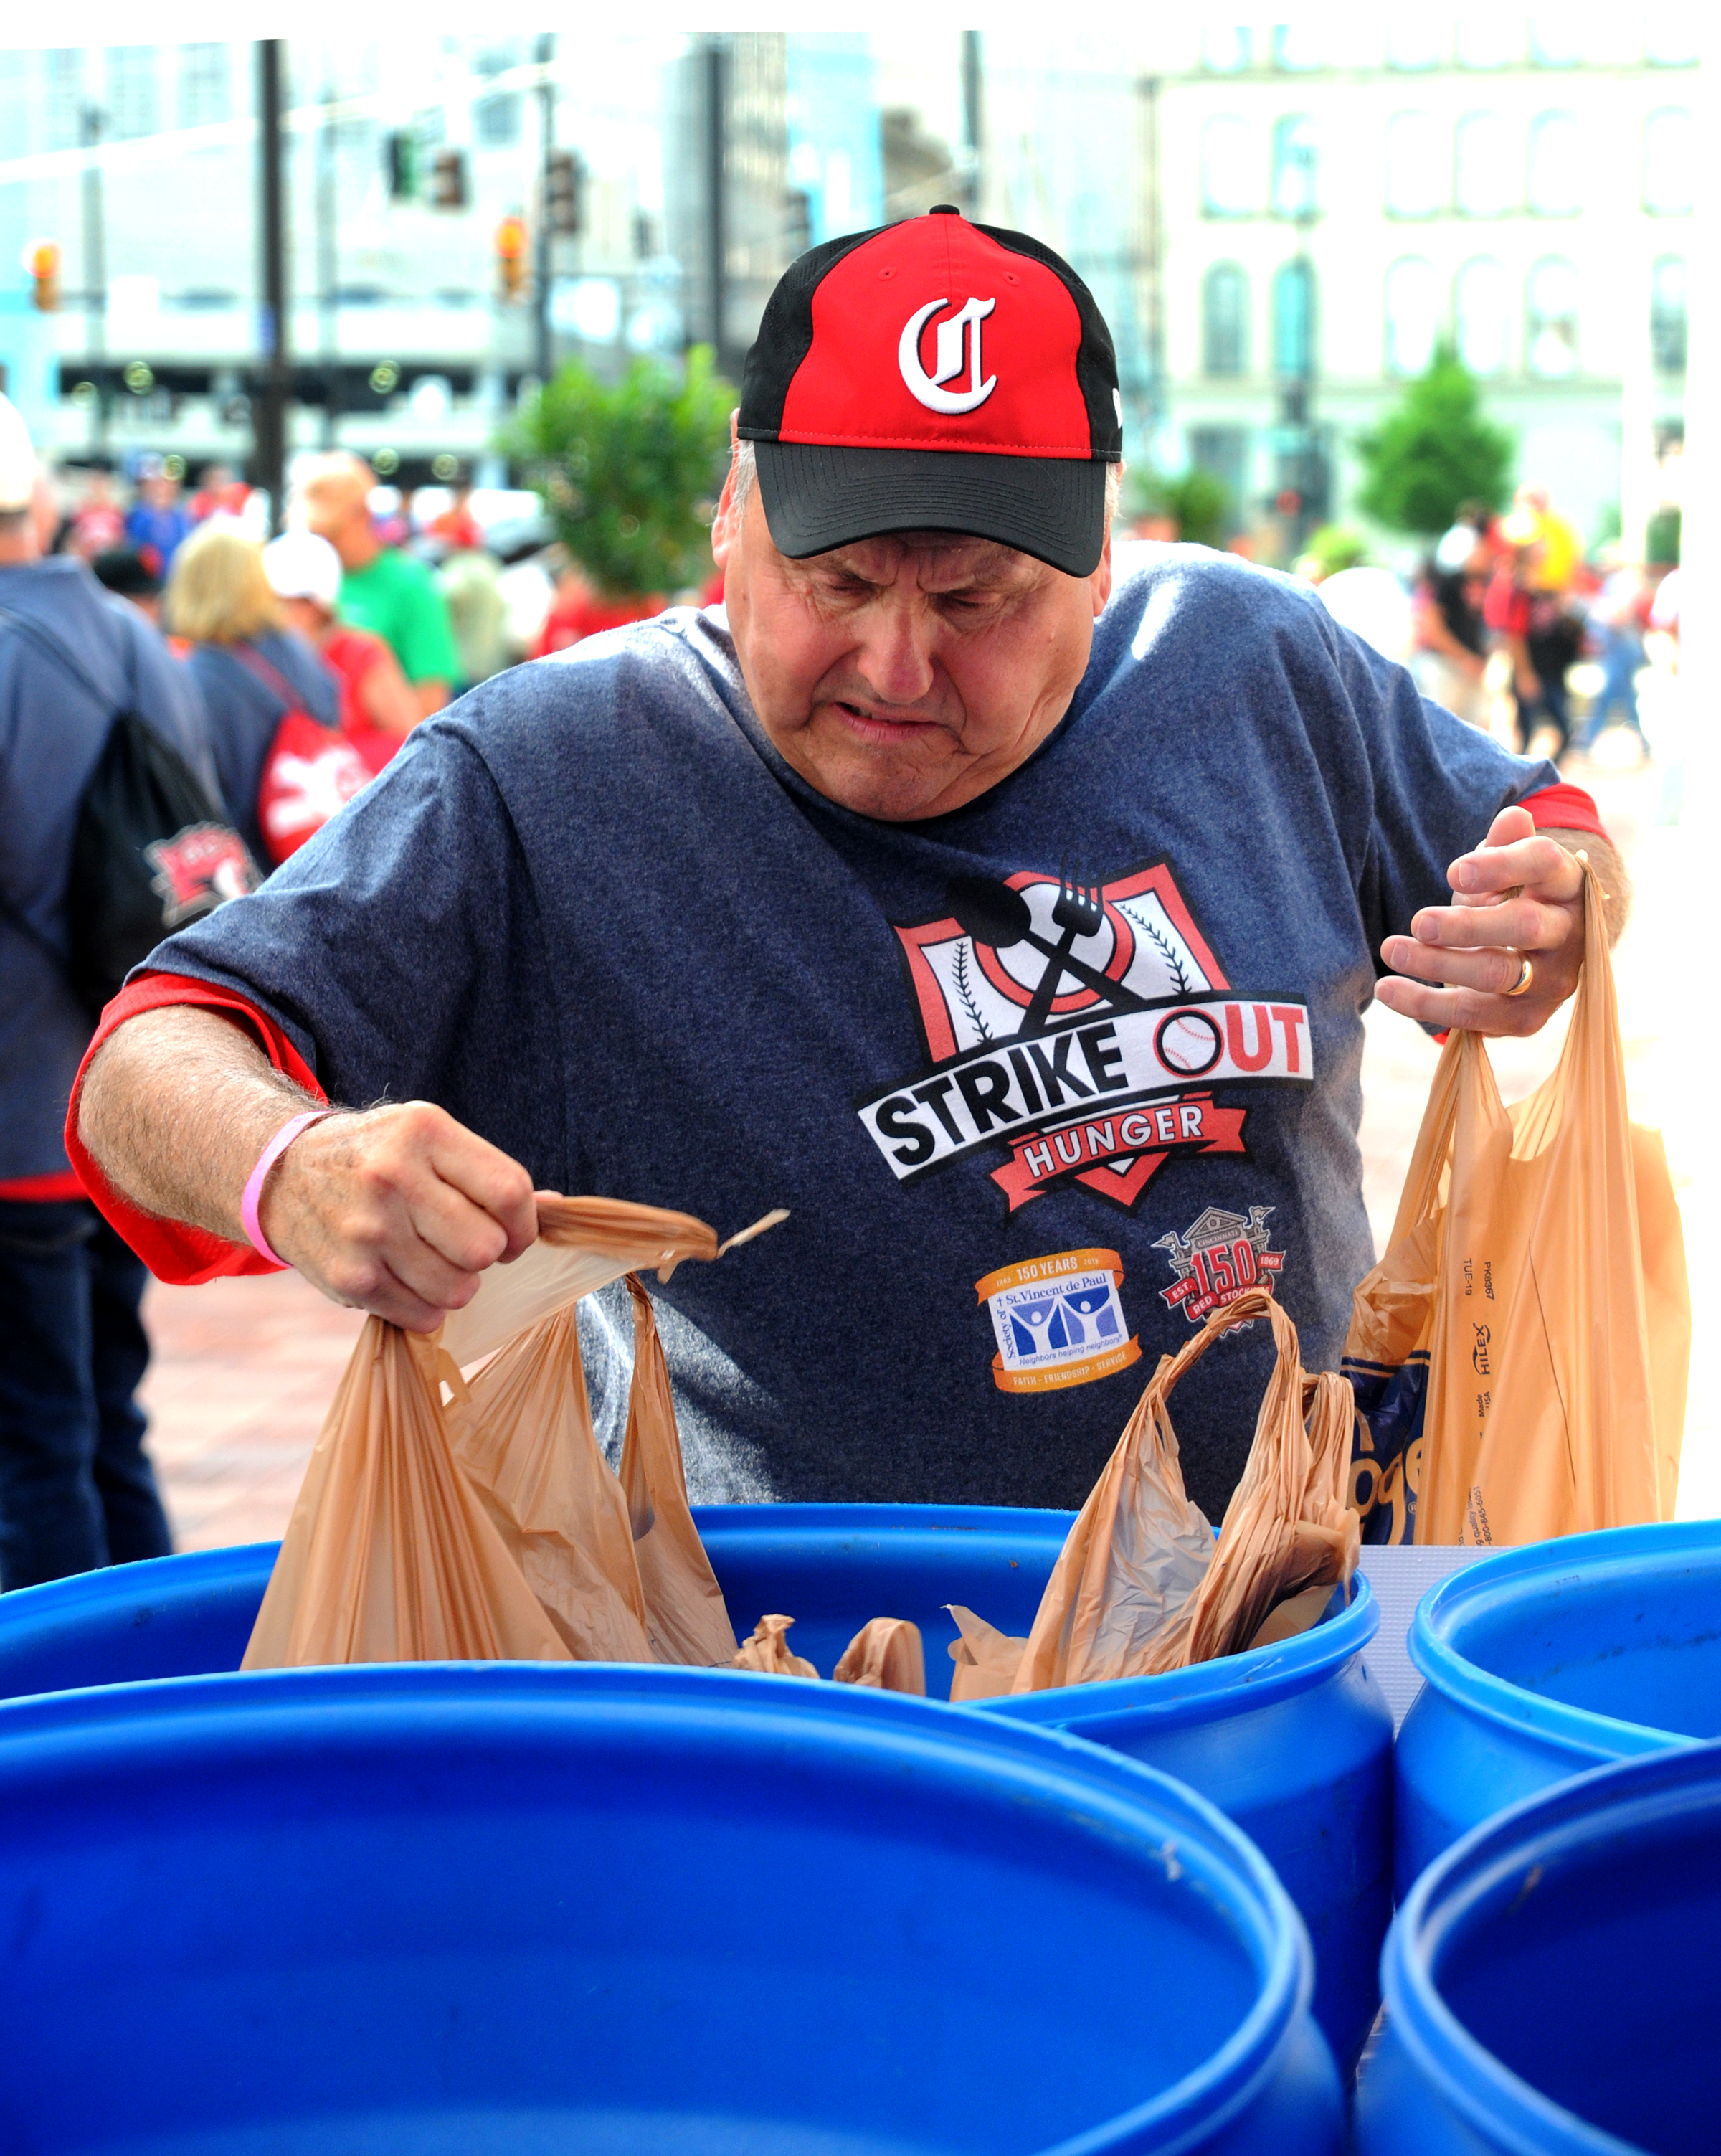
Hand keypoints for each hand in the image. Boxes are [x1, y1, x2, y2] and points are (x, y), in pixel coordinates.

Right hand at [260, 1101, 537, 1330]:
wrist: (281, 1173)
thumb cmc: (376, 1157)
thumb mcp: (428, 1139)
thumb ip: (488, 1174)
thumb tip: (556, 1209)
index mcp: (424, 1132)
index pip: (509, 1192)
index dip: (525, 1225)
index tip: (511, 1233)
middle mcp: (393, 1177)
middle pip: (486, 1248)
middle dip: (486, 1254)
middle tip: (462, 1243)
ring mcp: (367, 1230)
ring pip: (460, 1289)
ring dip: (457, 1284)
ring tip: (429, 1259)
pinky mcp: (349, 1277)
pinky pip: (425, 1316)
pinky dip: (426, 1307)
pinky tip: (405, 1277)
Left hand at [1375, 806, 1585, 1036]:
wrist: (1540, 954)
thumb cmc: (1515, 896)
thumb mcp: (1511, 867)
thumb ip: (1507, 844)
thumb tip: (1512, 816)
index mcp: (1566, 882)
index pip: (1544, 863)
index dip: (1500, 865)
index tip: (1453, 871)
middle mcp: (1570, 933)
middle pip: (1523, 926)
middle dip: (1466, 925)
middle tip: (1418, 922)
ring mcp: (1553, 980)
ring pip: (1497, 974)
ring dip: (1438, 964)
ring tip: (1390, 949)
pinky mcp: (1528, 1019)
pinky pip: (1475, 1016)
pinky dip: (1426, 1004)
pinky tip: (1387, 988)